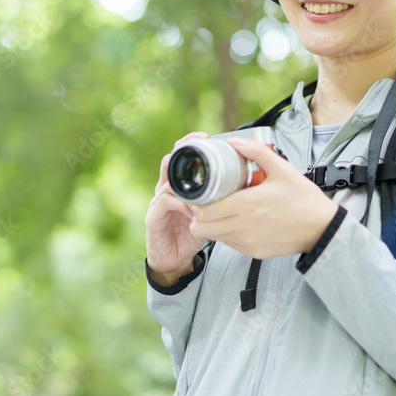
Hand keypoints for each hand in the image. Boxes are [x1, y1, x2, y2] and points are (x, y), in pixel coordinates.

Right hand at [145, 132, 209, 284]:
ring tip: (200, 185)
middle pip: (169, 163)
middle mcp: (165, 190)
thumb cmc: (190, 234)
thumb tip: (242, 185)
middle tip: (197, 143)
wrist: (174, 260)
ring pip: (166, 182)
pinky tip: (191, 208)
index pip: (180, 158)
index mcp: (178, 186)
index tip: (204, 135)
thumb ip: (217, 199)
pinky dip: (178, 204)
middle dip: (181, 150)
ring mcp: (157, 203)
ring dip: (185, 183)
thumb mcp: (208, 213)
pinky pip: (163, 204)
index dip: (189, 144)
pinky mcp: (153, 218)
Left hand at [188, 137, 338, 259]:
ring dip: (212, 224)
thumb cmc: (304, 200)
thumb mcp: (282, 169)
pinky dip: (227, 234)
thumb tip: (235, 142)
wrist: (322, 228)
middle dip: (200, 214)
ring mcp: (247, 241)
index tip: (203, 193)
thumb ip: (256, 152)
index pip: (204, 210)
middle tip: (208, 202)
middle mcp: (243, 226)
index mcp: (247, 204)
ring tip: (223, 211)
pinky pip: (229, 244)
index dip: (198, 201)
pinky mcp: (253, 252)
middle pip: (202, 226)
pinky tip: (238, 221)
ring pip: (213, 237)